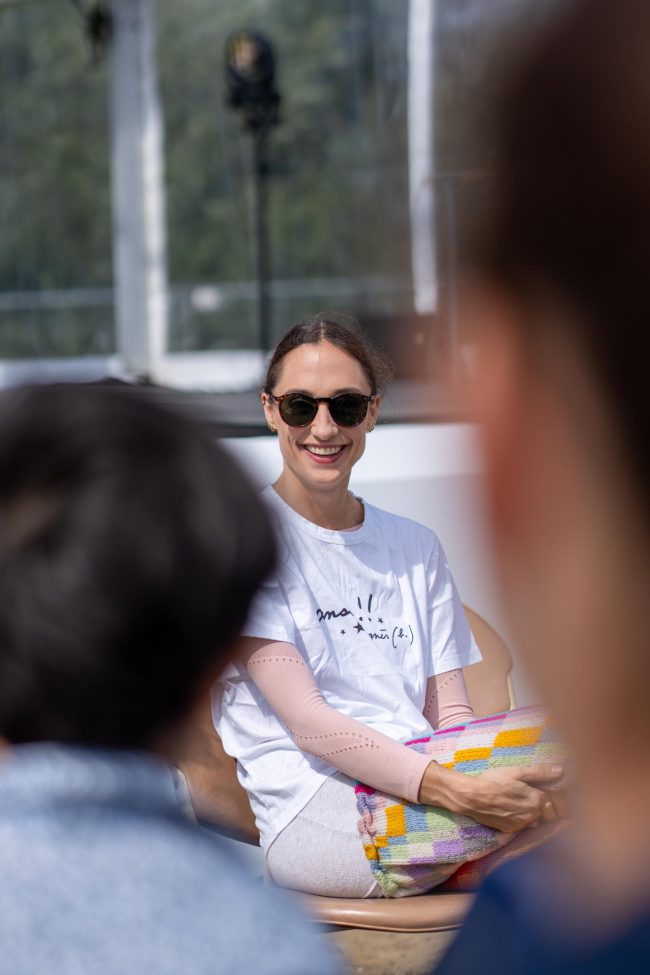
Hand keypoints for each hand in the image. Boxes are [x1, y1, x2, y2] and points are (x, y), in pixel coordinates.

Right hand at [419, 762, 564, 832]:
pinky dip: (518, 817)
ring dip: (529, 809)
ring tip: (515, 798)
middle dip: (538, 801)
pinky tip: (508, 807)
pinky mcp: (510, 830)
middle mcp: (532, 816)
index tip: (534, 783)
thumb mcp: (516, 771)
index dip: (543, 789)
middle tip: (524, 790)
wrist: (471, 797)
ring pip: (533, 817)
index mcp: (536, 801)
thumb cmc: (493, 780)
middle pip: (543, 809)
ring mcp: (521, 825)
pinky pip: (521, 824)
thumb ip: (540, 773)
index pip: (551, 797)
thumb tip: (561, 770)